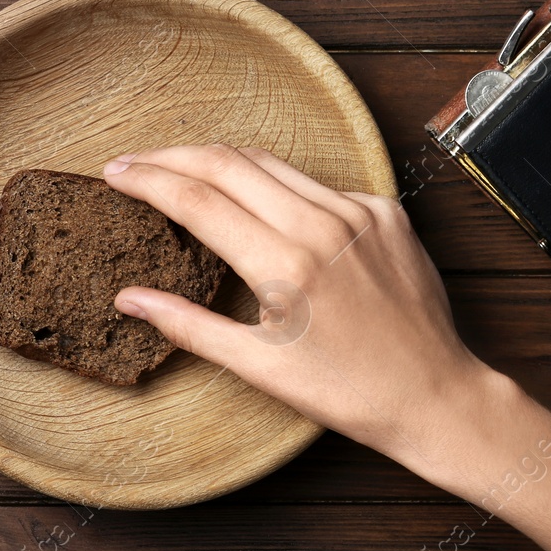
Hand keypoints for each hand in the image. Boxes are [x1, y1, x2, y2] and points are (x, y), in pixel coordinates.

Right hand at [103, 144, 506, 478]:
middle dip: (171, 156)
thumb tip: (127, 299)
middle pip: (227, 163)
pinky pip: (316, 183)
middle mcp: (322, 225)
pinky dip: (277, 185)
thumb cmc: (346, 391)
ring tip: (182, 169)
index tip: (114, 174)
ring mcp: (358, 212)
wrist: (436, 394)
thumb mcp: (257, 366)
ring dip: (220, 160)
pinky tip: (257, 201)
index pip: (197, 200)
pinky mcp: (385, 211)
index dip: (147, 180)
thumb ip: (186, 325)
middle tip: (134, 162)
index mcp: (285, 265)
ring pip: (271, 163)